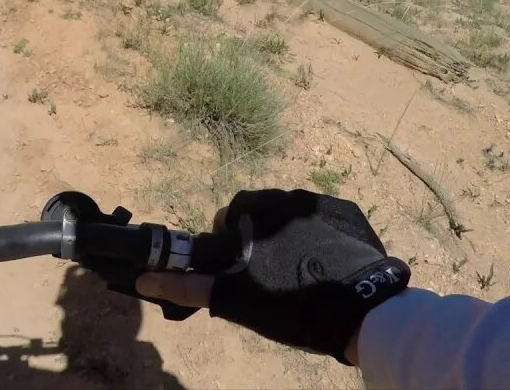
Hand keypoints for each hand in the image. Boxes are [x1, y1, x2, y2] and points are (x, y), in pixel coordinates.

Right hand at [136, 189, 409, 364]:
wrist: (364, 311)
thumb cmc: (293, 307)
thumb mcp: (237, 301)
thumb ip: (190, 286)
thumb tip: (145, 278)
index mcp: (252, 212)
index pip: (226, 220)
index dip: (227, 244)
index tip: (240, 268)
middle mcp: (281, 197)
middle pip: (256, 209)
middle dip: (255, 233)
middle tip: (268, 270)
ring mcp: (317, 202)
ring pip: (287, 210)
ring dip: (286, 230)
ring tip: (299, 267)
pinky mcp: (346, 210)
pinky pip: (323, 215)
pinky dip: (320, 232)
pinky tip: (325, 261)